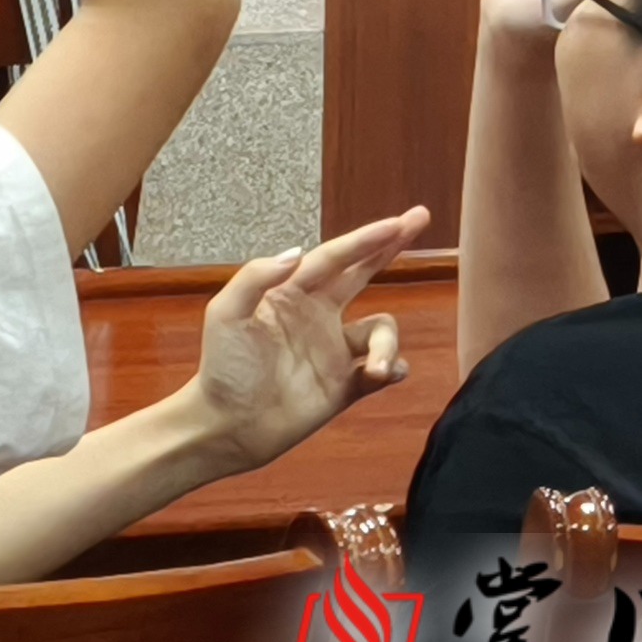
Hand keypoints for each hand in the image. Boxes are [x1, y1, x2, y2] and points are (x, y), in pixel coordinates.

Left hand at [173, 210, 424, 476]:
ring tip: (377, 368)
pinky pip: (383, 371)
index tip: (399, 222)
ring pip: (381, 331)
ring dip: (388, 346)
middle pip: (363, 272)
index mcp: (291, 292)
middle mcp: (317, 314)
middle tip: (418, 218)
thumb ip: (257, 277)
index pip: (335, 258)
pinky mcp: (345, 386)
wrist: (230, 424)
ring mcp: (334, 350)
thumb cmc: (222, 365)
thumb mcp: (226, 313)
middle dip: (390, 245)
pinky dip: (393, 370)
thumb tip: (299, 251)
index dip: (367, 239)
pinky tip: (386, 374)